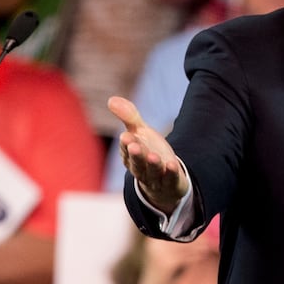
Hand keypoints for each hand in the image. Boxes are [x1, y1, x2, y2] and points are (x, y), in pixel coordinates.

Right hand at [108, 95, 188, 213]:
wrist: (165, 178)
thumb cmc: (148, 151)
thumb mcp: (140, 132)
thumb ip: (129, 117)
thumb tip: (111, 100)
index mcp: (130, 156)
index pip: (126, 149)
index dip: (127, 143)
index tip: (126, 136)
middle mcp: (140, 169)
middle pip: (137, 163)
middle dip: (135, 155)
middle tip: (134, 146)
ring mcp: (156, 177)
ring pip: (152, 172)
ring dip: (152, 165)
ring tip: (153, 156)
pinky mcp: (171, 183)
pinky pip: (170, 179)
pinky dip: (170, 173)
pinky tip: (172, 164)